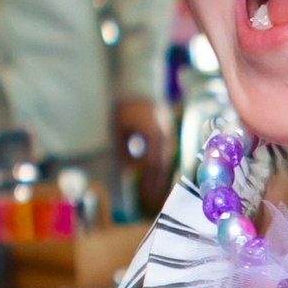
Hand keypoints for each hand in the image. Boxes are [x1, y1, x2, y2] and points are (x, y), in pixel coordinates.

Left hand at [110, 95, 171, 215]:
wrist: (139, 87)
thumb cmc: (125, 108)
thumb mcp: (119, 131)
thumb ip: (124, 152)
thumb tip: (130, 171)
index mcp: (153, 136)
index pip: (152, 165)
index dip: (150, 183)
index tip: (146, 197)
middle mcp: (164, 136)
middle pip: (162, 165)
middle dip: (156, 183)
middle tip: (151, 200)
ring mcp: (168, 133)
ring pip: (165, 160)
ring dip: (159, 176)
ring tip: (153, 191)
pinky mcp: (167, 131)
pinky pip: (165, 152)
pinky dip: (160, 165)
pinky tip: (154, 174)